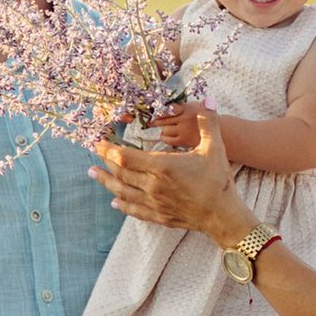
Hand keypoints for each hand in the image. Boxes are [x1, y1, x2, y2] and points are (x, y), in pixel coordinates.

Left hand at [95, 113, 256, 244]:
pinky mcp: (158, 216)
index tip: (100, 142)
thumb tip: (210, 99)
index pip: (126, 157)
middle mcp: (153, 186)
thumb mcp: (215, 148)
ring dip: (106, 181)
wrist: (223, 216)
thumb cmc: (218, 181)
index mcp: (162, 167)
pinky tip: (114, 202)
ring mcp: (154, 203)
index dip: (109, 149)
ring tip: (92, 173)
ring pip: (122, 191)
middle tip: (94, 153)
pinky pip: (133, 210)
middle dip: (105, 161)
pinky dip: (122, 205)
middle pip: (120, 173)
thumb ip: (208, 123)